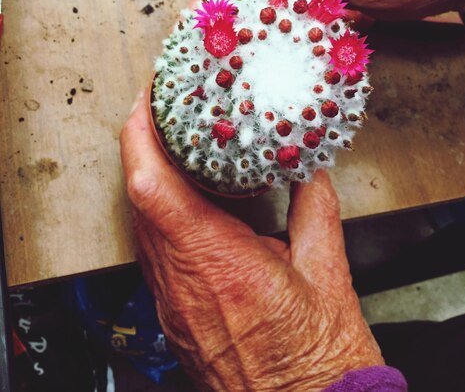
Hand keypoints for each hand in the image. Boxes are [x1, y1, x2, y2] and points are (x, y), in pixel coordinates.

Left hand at [120, 93, 382, 391]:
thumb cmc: (314, 361)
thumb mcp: (327, 273)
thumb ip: (316, 208)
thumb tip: (308, 169)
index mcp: (221, 264)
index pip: (154, 189)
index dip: (140, 137)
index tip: (147, 103)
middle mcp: (184, 282)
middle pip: (138, 198)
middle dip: (141, 145)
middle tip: (159, 109)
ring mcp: (173, 300)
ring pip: (140, 222)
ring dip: (147, 176)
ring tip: (170, 143)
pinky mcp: (174, 312)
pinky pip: (153, 247)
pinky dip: (159, 210)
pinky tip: (182, 197)